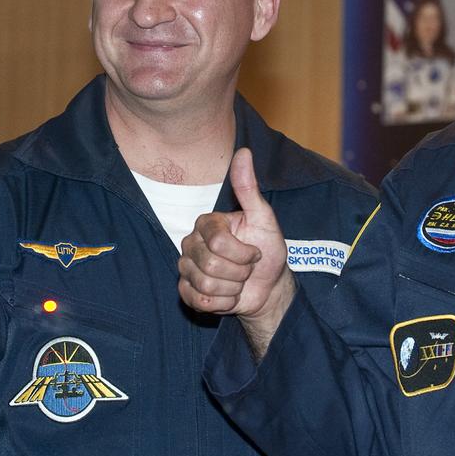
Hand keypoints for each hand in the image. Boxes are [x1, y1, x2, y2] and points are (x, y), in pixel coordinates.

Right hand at [178, 148, 295, 353]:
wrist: (268, 285)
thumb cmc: (267, 249)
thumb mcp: (263, 218)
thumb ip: (249, 187)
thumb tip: (243, 152)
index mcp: (207, 223)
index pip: (218, 243)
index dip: (244, 254)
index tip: (255, 252)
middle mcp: (190, 243)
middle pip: (210, 265)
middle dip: (239, 272)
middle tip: (247, 269)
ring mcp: (186, 268)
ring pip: (205, 285)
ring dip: (232, 289)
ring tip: (238, 282)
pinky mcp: (186, 291)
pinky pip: (198, 301)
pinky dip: (222, 303)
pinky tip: (228, 295)